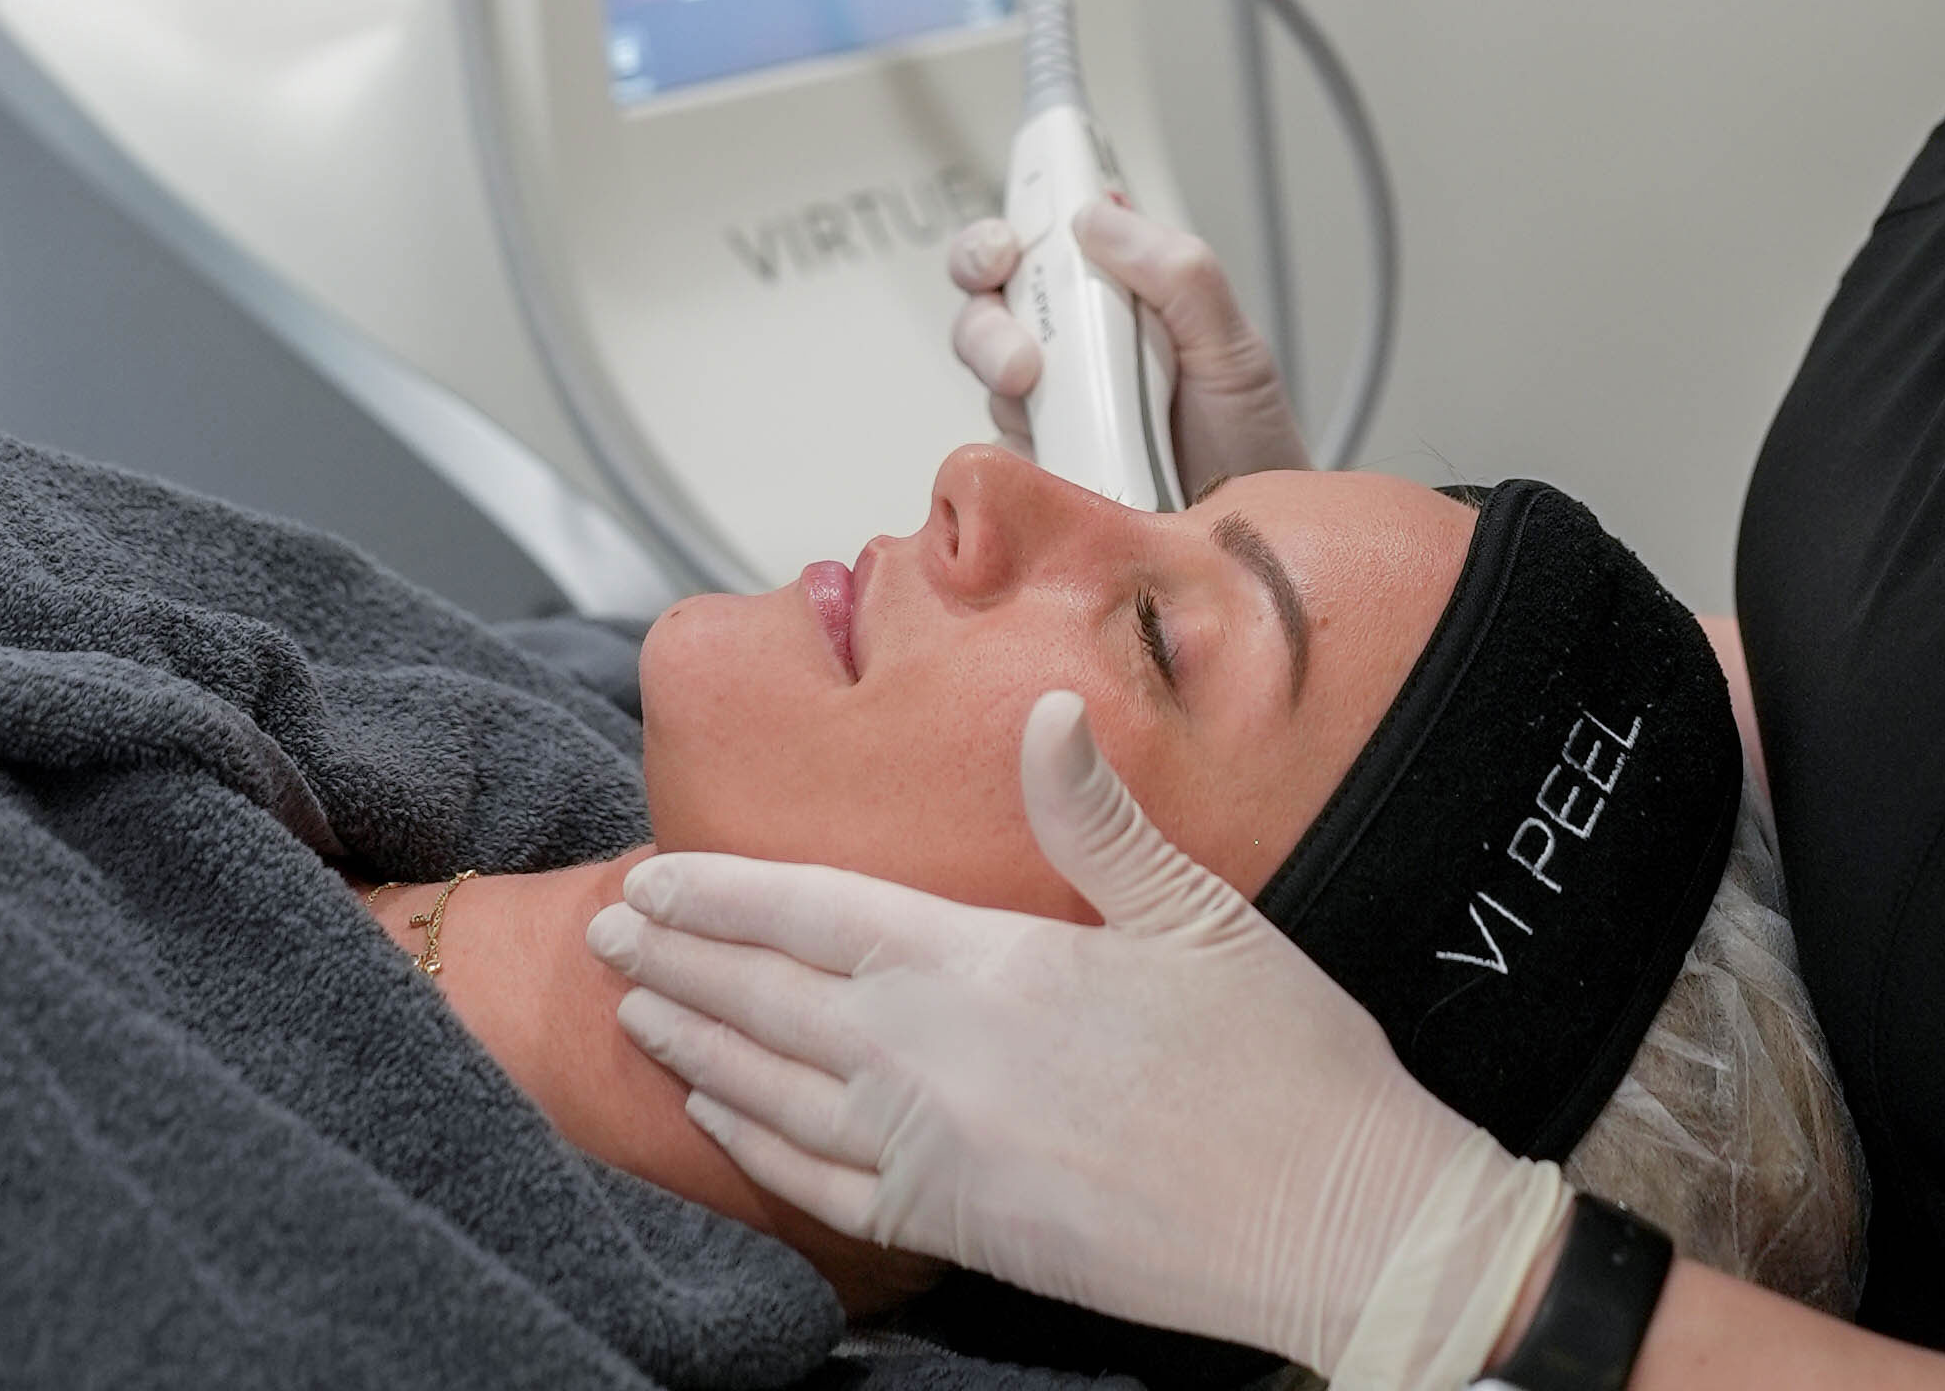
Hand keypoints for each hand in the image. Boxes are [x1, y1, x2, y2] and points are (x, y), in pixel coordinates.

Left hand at [588, 694, 1566, 1386]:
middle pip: (770, 999)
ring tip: (638, 1009)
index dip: (723, 892)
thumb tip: (1043, 713)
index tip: (654, 875)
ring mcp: (940, 1157)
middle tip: (608, 931)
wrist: (1336, 1226)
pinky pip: (821, 1185)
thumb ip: (1098, 817)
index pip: (815, 914)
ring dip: (697, 1044)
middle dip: (681, 959)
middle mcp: (938, 1065)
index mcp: (990, 970)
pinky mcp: (961, 1230)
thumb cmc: (1282, 1064)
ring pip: (774, 1092)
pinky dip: (754, 1145)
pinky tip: (724, 1119)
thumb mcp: (1198, 911)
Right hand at [948, 200, 1307, 494]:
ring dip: (991, 354)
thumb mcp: (1232, 345)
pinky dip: (1004, 433)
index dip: (1012, 228)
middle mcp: (1075, 336)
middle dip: (984, 293)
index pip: (1048, 237)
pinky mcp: (1030, 459)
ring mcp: (1048, 397)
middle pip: (992, 290)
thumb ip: (1179, 273)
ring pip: (983, 353)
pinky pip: (991, 434)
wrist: (1245, 544)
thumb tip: (1097, 215)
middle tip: (1018, 328)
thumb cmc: (1249, 441)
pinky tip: (1043, 447)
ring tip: (1030, 382)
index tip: (1011, 241)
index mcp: (1122, 291)